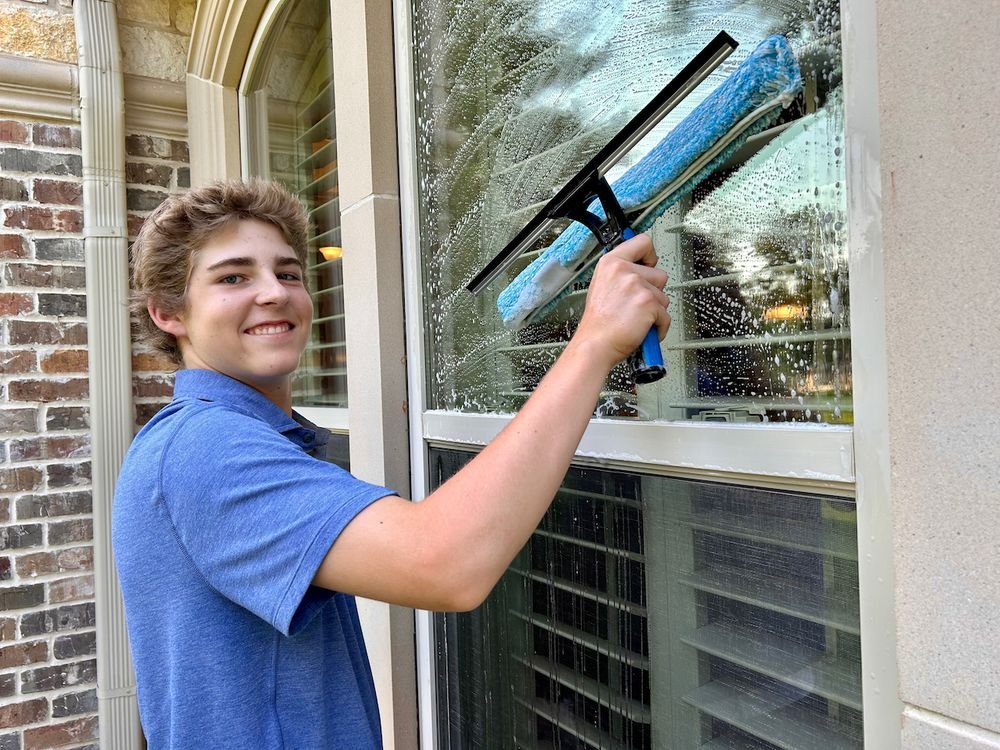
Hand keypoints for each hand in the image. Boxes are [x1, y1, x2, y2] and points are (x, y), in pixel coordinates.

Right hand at [574, 233, 670, 366]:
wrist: (595, 345)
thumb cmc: (598, 324)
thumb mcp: (601, 287)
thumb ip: (620, 274)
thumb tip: (639, 269)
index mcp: (611, 263)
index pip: (642, 242)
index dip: (650, 256)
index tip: (648, 264)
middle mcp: (624, 270)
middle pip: (659, 274)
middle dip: (653, 292)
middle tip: (636, 305)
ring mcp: (637, 286)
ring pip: (664, 297)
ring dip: (655, 311)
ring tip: (636, 318)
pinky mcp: (649, 303)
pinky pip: (666, 316)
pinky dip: (658, 327)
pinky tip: (643, 329)